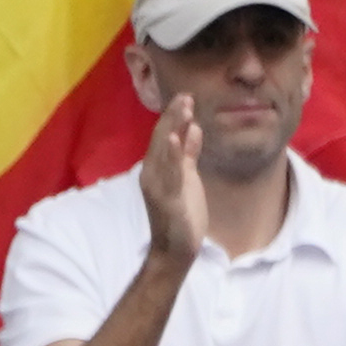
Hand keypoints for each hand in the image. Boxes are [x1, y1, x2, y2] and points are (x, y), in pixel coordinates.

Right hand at [130, 91, 208, 265]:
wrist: (175, 250)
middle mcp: (152, 174)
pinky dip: (172, 155)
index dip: (173, 116)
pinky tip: (174, 138)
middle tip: (185, 96)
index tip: (185, 96)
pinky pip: (169, 173)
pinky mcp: (167, 199)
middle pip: (160, 138)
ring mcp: (158, 186)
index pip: (163, 135)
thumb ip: (188, 154)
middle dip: (173, 116)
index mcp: (156, 168)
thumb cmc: (181, 214)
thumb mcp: (187, 178)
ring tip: (183, 107)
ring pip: (164, 151)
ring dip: (173, 127)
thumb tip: (193, 128)